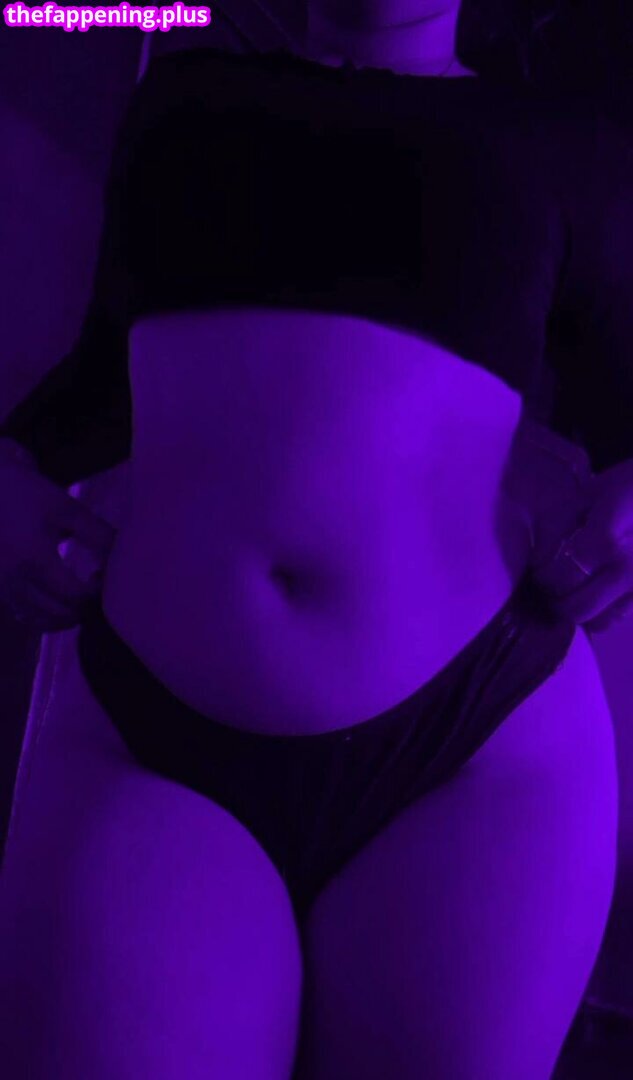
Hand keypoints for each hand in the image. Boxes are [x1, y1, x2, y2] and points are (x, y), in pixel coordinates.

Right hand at [0, 448, 115, 631]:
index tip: (103, 576)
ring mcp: (2, 587)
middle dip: (83, 607)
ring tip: (78, 597)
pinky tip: (55, 602)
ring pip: (40, 620)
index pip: (74, 594)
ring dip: (65, 616)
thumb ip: (97, 534)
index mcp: (34, 560)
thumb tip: (124, 557)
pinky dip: (43, 616)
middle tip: (94, 589)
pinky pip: (23, 615)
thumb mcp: (67, 509)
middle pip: (59, 613)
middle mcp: (15, 580)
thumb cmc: (29, 495)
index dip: (95, 592)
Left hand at [533, 460, 632, 631]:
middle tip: (551, 583)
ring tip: (572, 589)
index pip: (559, 578)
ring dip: (579, 610)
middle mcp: (627, 571)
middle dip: (556, 599)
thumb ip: (557, 526)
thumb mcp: (588, 494)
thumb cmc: (630, 486)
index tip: (540, 567)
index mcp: (606, 541)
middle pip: (577, 609)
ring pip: (598, 622)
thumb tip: (538, 560)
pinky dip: (601, 613)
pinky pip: (618, 618)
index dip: (542, 577)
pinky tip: (596, 592)